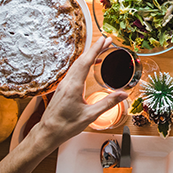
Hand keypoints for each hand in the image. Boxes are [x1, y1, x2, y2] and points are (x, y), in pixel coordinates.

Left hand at [33, 37, 126, 151]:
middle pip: (82, 60)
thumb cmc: (66, 125)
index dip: (96, 49)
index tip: (105, 40)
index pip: (86, 62)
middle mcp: (67, 82)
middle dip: (95, 49)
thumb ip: (108, 103)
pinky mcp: (63, 88)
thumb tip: (123, 94)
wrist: (49, 132)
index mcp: (74, 86)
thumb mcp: (90, 115)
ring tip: (102, 50)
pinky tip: (90, 66)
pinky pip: (74, 71)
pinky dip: (84, 64)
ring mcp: (64, 84)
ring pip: (77, 64)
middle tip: (107, 41)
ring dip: (90, 55)